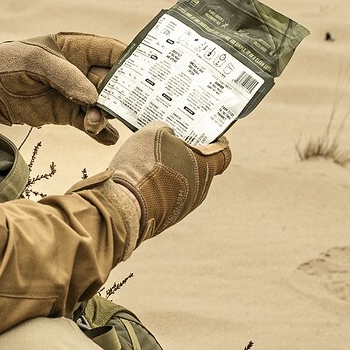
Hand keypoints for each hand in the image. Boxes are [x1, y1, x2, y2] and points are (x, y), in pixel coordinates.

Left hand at [0, 33, 126, 141]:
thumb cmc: (5, 63)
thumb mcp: (35, 61)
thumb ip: (66, 76)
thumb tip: (93, 97)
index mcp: (76, 48)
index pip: (113, 51)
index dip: (132, 61)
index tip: (148, 76)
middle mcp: (80, 70)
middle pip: (113, 82)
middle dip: (120, 95)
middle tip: (118, 108)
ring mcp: (73, 93)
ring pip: (103, 105)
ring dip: (106, 116)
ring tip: (94, 123)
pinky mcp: (64, 113)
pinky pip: (88, 122)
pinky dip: (100, 132)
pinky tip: (108, 139)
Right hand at [105, 123, 229, 243]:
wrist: (125, 205)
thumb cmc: (145, 166)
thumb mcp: (153, 132)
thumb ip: (166, 129)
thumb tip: (168, 135)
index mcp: (205, 167)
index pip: (223, 154)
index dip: (216, 143)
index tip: (205, 137)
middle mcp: (200, 190)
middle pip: (198, 168)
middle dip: (184, 155)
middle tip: (166, 143)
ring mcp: (183, 207)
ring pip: (181, 184)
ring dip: (168, 172)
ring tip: (146, 162)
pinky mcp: (166, 219)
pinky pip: (166, 198)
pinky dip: (156, 188)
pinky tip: (139, 180)